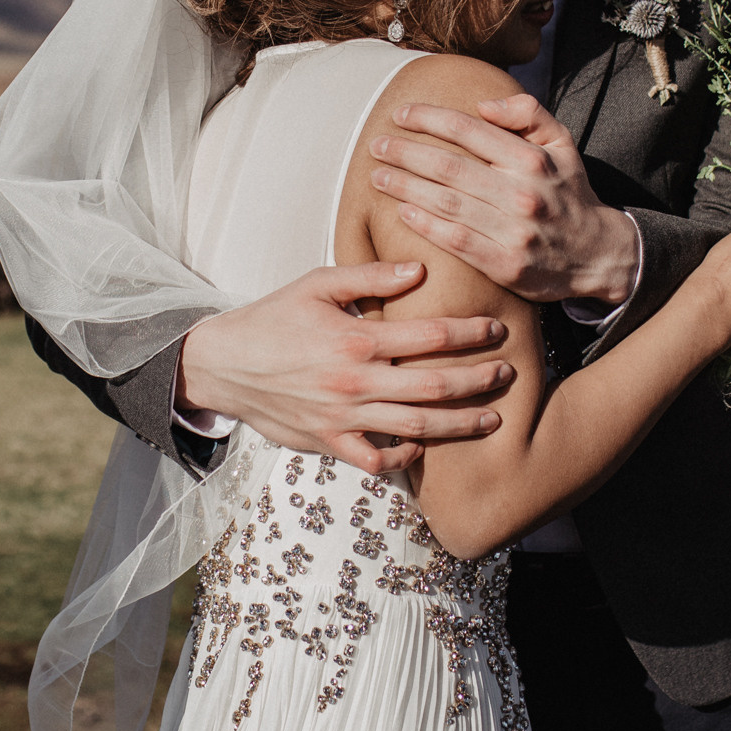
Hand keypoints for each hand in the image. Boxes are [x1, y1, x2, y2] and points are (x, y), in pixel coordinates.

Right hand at [177, 261, 512, 475]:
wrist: (222, 364)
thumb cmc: (272, 318)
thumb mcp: (317, 284)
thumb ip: (370, 276)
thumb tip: (419, 270)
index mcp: (355, 338)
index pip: (429, 335)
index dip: (469, 332)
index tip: (495, 328)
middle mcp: (354, 382)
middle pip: (434, 386)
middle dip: (478, 380)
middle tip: (508, 373)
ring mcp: (343, 417)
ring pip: (417, 427)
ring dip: (461, 424)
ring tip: (492, 418)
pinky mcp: (329, 442)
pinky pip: (377, 460)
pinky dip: (406, 456)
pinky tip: (425, 445)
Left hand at [369, 95, 638, 304]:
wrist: (598, 254)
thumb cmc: (569, 193)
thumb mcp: (562, 144)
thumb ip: (529, 114)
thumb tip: (484, 105)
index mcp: (531, 160)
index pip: (468, 130)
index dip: (428, 119)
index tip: (400, 114)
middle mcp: (522, 193)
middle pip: (449, 167)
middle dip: (405, 153)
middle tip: (377, 145)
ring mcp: (513, 230)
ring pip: (446, 203)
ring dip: (405, 187)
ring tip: (378, 176)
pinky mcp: (506, 264)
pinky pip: (456, 240)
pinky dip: (426, 225)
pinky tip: (403, 212)